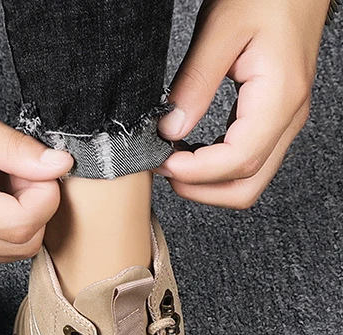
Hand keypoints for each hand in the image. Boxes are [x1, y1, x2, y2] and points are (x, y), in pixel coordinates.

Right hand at [0, 79, 73, 262]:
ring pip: (11, 252)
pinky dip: (3, 225)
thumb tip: (58, 167)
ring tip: (1, 178)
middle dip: (36, 207)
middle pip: (21, 244)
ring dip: (21, 217)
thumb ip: (16, 149)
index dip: (45, 196)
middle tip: (22, 168)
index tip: (39, 166)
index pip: (21, 224)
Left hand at [156, 0, 327, 208]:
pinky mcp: (274, 116)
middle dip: (201, 189)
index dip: (196, 173)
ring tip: (173, 160)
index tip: (162, 161)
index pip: (238, 162)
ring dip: (208, 183)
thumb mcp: (221, 29)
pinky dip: (216, 167)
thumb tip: (171, 131)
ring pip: (248, 179)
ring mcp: (284, 120)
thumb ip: (195, 83)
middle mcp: (288, 116)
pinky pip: (247, 159)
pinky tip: (190, 150)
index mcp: (279, 98)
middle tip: (163, 169)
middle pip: (247, 186)